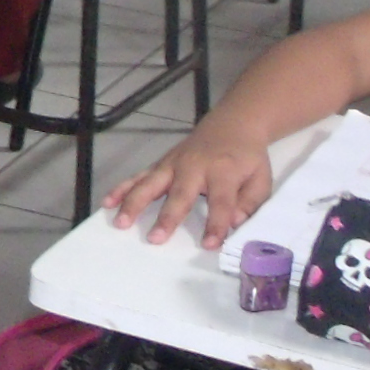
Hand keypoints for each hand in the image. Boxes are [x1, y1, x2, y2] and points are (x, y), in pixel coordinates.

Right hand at [102, 126, 277, 246]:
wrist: (233, 124)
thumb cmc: (247, 158)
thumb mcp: (261, 178)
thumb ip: (250, 202)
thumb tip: (235, 223)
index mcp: (224, 172)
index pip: (221, 202)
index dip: (216, 224)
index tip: (210, 245)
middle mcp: (195, 167)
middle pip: (179, 194)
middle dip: (167, 217)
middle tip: (155, 239)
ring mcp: (174, 164)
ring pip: (150, 183)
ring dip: (134, 203)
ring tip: (121, 222)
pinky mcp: (162, 163)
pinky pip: (139, 176)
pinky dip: (122, 188)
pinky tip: (108, 203)